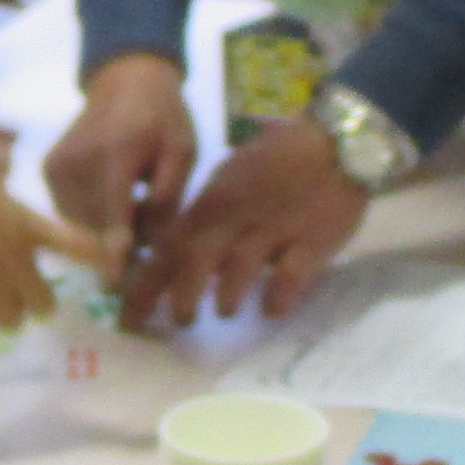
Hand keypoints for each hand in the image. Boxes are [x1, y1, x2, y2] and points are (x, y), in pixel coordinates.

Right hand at [0, 129, 118, 342]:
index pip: (80, 247)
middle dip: (35, 300)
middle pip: (45, 304)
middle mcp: (10, 259)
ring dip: (2, 315)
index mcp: (23, 224)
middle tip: (21, 293)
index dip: (102, 259)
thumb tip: (5, 151)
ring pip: (10, 322)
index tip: (113, 265)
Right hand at [44, 52, 200, 252]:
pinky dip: (89, 218)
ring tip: (132, 208)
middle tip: (145, 243)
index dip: (112, 248)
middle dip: (116, 245)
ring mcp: (57, 164)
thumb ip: (167, 197)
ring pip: (77, 223)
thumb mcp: (182, 152)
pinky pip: (68, 212)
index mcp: (117, 150)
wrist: (125, 80)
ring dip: (102, 232)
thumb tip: (150, 243)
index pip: (111, 209)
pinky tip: (112, 199)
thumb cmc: (163, 117)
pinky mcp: (48, 170)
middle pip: (92, 224)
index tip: (115, 281)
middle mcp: (78, 159)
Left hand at [124, 118, 369, 328]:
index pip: (167, 248)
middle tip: (180, 322)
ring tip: (222, 312)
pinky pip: (291, 275)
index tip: (127, 320)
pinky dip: (278, 297)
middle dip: (180, 295)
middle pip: (196, 259)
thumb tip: (178, 260)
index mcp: (212, 203)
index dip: (144, 287)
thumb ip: (205, 218)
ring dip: (226, 294)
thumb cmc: (278, 164)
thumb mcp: (230, 180)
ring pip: (239, 266)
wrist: (336, 142)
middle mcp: (235, 218)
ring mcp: (274, 229)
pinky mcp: (312, 241)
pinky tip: (271, 310)